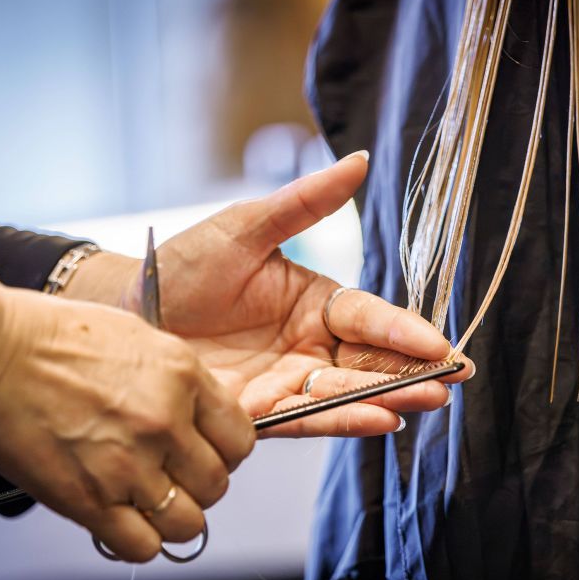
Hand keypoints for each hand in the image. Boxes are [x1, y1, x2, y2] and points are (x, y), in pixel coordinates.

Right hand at [0, 253, 253, 561]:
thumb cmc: (56, 340)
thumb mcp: (143, 341)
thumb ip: (182, 382)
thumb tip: (206, 416)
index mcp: (184, 378)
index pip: (241, 440)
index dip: (226, 452)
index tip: (208, 453)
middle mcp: (165, 423)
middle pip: (217, 484)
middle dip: (200, 485)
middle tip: (174, 476)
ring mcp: (129, 465)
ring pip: (188, 522)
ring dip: (174, 518)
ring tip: (151, 503)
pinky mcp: (89, 500)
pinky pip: (141, 546)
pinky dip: (138, 541)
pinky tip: (123, 520)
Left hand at [64, 152, 472, 436]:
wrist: (128, 311)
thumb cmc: (186, 265)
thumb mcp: (245, 227)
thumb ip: (305, 204)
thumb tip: (360, 160)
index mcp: (315, 301)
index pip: (368, 315)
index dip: (403, 329)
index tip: (437, 342)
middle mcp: (310, 344)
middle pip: (370, 359)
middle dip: (411, 370)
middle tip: (450, 379)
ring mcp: (288, 381)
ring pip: (347, 391)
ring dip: (388, 397)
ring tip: (426, 400)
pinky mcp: (261, 414)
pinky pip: (307, 418)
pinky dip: (343, 419)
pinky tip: (378, 418)